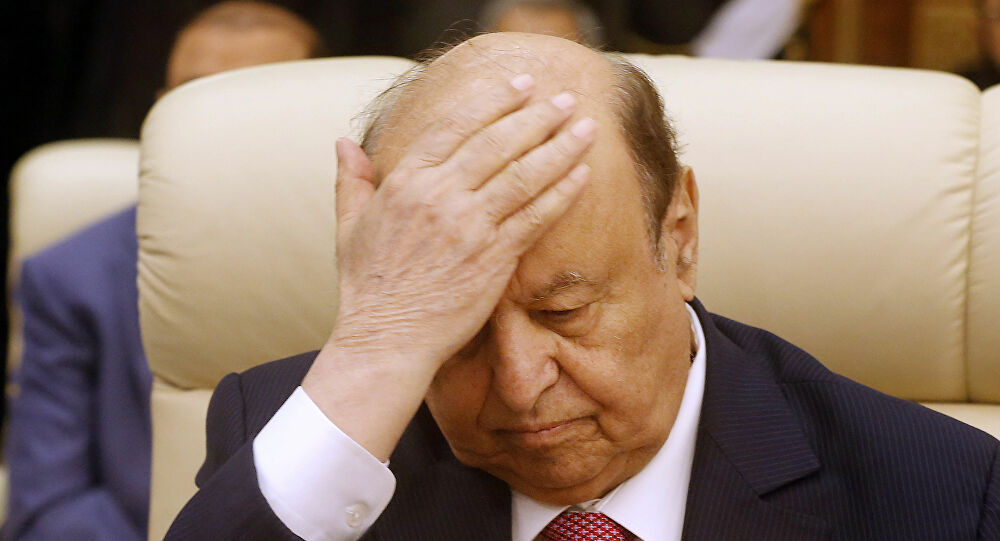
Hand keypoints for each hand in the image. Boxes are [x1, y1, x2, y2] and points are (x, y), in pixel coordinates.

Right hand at [303, 74, 595, 458]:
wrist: (386, 340)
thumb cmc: (366, 287)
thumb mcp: (348, 226)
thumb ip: (352, 180)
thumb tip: (342, 142)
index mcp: (405, 182)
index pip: (456, 125)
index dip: (494, 100)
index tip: (523, 85)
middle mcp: (440, 196)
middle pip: (498, 142)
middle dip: (537, 116)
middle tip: (567, 99)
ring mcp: (470, 226)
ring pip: (524, 175)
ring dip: (560, 148)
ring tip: (587, 128)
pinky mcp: (494, 258)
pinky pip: (536, 217)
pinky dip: (562, 193)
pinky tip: (583, 175)